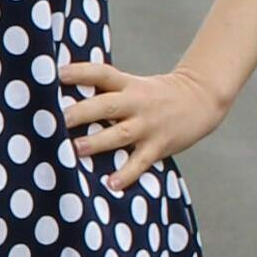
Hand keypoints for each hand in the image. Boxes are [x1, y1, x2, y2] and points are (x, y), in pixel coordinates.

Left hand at [57, 59, 227, 192]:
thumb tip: (65, 101)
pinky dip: (127, 174)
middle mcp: (137, 103)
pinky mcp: (159, 145)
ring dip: (97, 142)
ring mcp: (148, 125)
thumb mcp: (133, 85)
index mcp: (128, 84)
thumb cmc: (156, 95)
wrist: (200, 100)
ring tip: (75, 150)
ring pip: (120, 133)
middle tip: (59, 119)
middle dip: (82, 112)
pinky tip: (111, 184)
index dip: (79, 72)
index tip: (56, 74)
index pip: (101, 74)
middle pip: (106, 105)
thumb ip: (106, 92)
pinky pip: (141, 161)